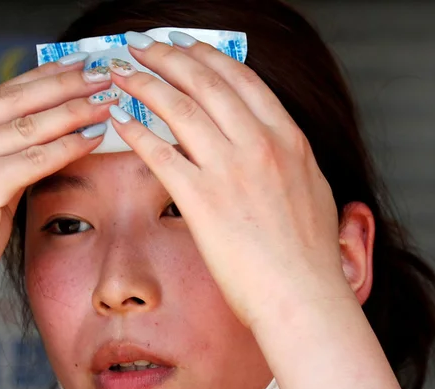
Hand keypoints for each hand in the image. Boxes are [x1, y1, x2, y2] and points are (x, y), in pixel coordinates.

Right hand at [0, 57, 114, 370]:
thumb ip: (0, 159)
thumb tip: (48, 137)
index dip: (40, 78)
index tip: (73, 67)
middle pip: (15, 100)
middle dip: (64, 83)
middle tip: (101, 71)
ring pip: (30, 125)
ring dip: (75, 110)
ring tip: (108, 99)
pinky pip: (37, 157)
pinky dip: (70, 146)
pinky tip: (95, 136)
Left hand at [108, 34, 406, 388]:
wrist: (303, 297)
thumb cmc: (310, 256)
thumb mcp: (314, 191)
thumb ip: (291, 161)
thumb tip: (277, 146)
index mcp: (288, 139)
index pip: (241, 79)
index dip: (207, 55)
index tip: (185, 45)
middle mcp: (259, 144)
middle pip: (205, 83)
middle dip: (168, 56)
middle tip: (142, 45)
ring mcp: (229, 170)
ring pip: (179, 108)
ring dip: (145, 83)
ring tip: (122, 71)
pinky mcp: (203, 201)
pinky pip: (161, 154)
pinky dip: (137, 131)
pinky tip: (121, 120)